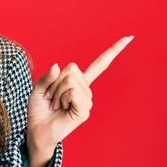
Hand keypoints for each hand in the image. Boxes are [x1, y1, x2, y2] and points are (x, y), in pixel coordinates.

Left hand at [26, 36, 134, 154]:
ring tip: (56, 104)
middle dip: (55, 81)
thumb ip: (48, 76)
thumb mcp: (39, 87)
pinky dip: (62, 98)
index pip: (100, 64)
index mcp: (78, 83)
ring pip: (70, 81)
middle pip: (71, 69)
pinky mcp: (84, 111)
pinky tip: (62, 108)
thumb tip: (58, 66)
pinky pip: (73, 92)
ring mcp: (87, 101)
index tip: (129, 37)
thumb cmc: (38, 109)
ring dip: (56, 92)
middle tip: (51, 97)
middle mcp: (86, 91)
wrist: (36, 129)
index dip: (114, 50)